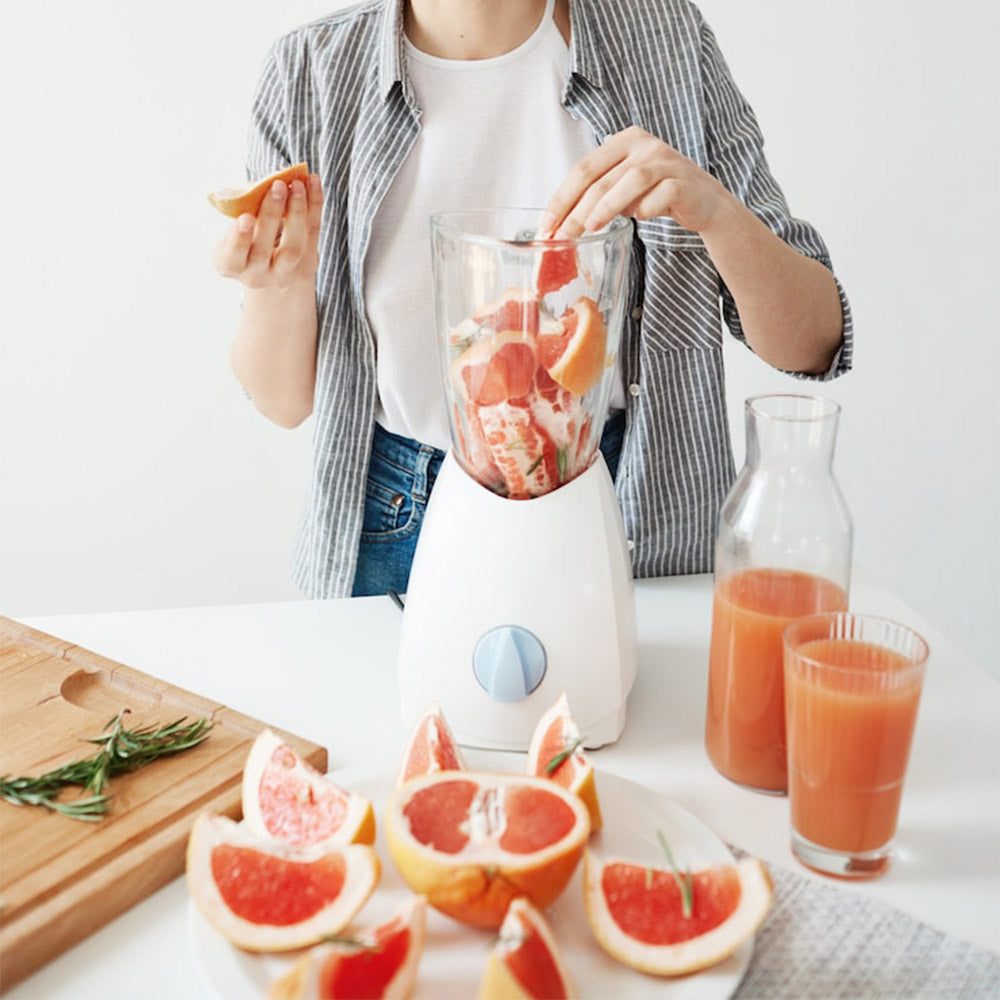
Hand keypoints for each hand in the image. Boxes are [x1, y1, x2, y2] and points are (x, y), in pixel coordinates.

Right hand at [213, 174, 322, 288]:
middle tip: (278, 186)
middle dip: (271, 216)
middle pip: (263, 251)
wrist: (271, 266)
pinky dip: (314, 206)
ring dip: (297, 212)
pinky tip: (312, 182)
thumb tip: (263, 185)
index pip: (232, 257)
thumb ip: (243, 206)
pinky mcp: (306, 267)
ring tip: (298, 184)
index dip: (239, 239)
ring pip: (293, 248)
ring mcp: (282, 275)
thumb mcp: (236, 223)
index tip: (246, 217)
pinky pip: (312, 234)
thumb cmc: (246, 236)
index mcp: (230, 264)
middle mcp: (255, 276)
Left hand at [542, 126, 730, 237]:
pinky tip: (639, 218)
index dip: (562, 197)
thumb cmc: (657, 195)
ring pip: (631, 181)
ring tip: (590, 228)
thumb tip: (561, 224)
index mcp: (623, 141)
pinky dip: (647, 208)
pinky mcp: (684, 182)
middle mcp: (644, 145)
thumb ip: (597, 195)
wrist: (704, 201)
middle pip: (602, 177)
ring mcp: (666, 161)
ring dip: (607, 206)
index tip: (547, 224)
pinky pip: (661, 195)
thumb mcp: (622, 189)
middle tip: (562, 236)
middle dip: (577, 209)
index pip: (584, 168)